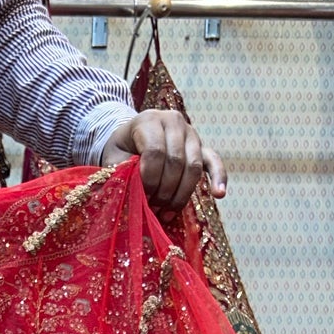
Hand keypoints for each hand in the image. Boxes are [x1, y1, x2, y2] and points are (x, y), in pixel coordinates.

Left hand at [101, 108, 227, 210]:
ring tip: (166, 213)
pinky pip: (213, 161)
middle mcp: (173, 121)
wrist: (131, 140)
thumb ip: (122, 171)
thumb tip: (132, 192)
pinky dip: (218, 177)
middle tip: (152, 208)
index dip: (149, 179)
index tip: (140, 196)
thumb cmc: (121, 152)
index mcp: (149, 120)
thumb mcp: (114, 158)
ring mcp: (191, 133)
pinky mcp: (202, 147)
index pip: (155, 152)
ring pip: (193, 167)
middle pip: (176, 162)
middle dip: (163, 190)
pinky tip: (219, 194)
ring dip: (180, 195)